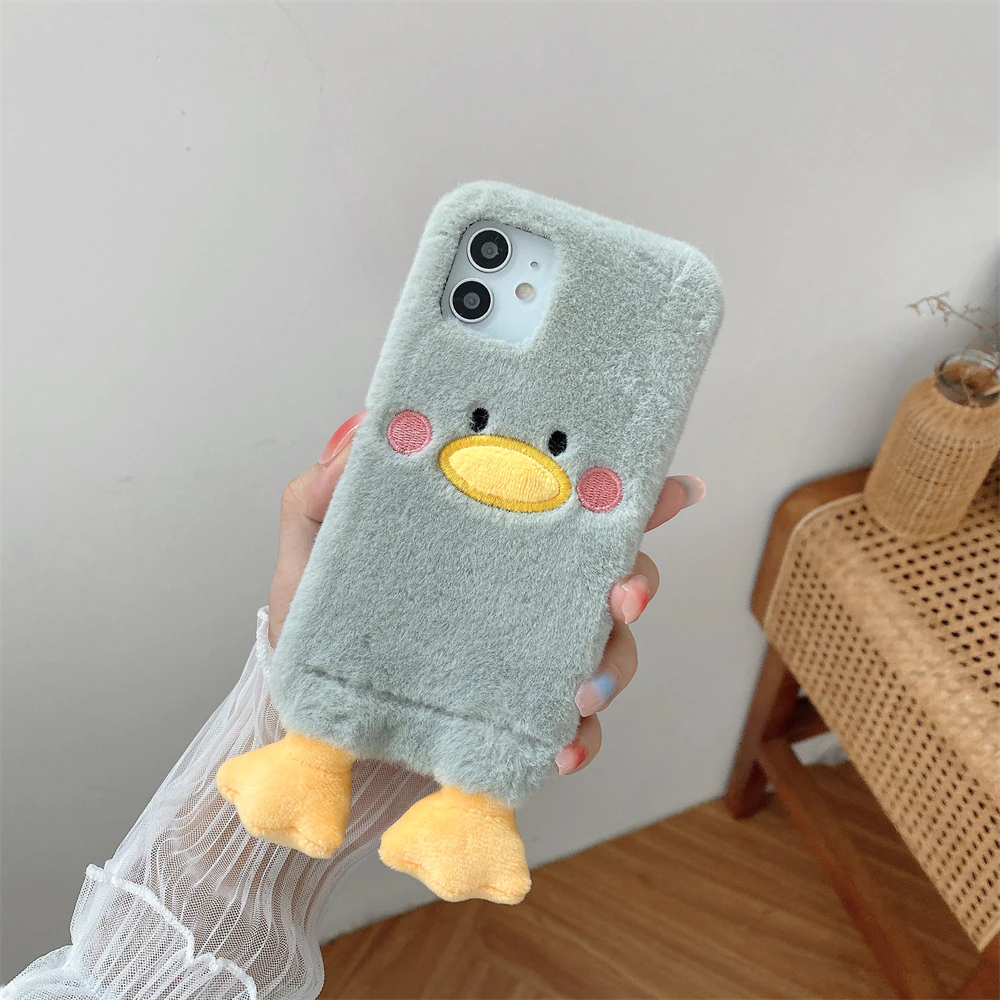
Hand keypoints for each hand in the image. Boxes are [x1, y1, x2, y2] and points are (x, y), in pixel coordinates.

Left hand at [267, 413, 705, 776]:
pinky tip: (562, 749)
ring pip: (611, 653)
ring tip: (581, 692)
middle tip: (622, 597)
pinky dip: (582, 739)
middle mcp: (524, 596)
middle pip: (614, 576)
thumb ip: (321, 497)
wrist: (305, 727)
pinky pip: (577, 731)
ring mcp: (530, 660)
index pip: (570, 508)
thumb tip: (366, 434)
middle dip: (638, 580)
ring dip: (613, 667)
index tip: (674, 488)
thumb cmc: (317, 630)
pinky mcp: (522, 722)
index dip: (631, 495)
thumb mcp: (311, 556)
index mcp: (490, 544)